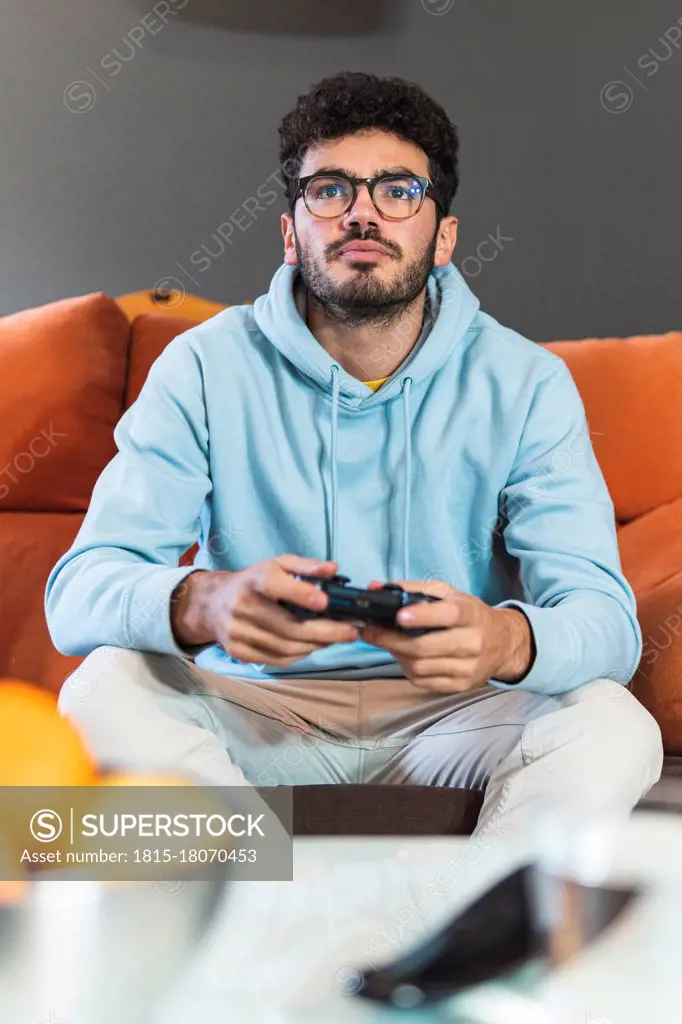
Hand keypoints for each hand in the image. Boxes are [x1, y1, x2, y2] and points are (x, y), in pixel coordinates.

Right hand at [170, 555, 358, 665]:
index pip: (276, 586)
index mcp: (253, 580)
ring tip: (334, 639)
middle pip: (288, 626)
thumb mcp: (277, 565)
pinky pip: (276, 659)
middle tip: (350, 632)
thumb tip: (333, 569)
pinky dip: (299, 655)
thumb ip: (306, 566)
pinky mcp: (237, 651)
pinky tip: (312, 646)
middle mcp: (242, 606)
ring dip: (315, 645)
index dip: (301, 594)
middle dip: (325, 631)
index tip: (325, 602)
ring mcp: (237, 632)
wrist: (212, 604)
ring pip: (285, 646)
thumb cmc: (253, 583)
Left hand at [359, 579, 533, 692]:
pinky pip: (423, 682)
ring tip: (390, 643)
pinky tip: (406, 657)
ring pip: (420, 667)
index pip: (448, 615)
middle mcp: (472, 642)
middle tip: (370, 632)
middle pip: (424, 647)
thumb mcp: (449, 594)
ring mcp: (467, 668)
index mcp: (470, 615)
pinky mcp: (460, 685)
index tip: (399, 616)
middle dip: (390, 640)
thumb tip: (376, 588)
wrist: (503, 643)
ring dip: (397, 655)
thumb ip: (412, 589)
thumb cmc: (470, 615)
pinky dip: (408, 670)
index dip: (422, 616)